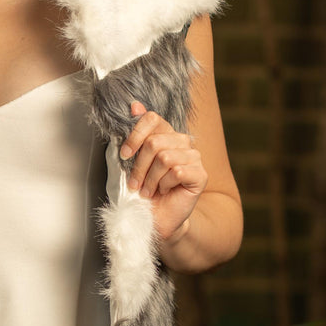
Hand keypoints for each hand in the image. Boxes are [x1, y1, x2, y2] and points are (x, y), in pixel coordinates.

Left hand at [118, 100, 207, 246]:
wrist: (156, 220)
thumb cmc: (143, 192)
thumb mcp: (131, 162)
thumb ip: (134, 135)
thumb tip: (134, 104)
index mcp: (165, 135)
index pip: (152, 118)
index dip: (135, 135)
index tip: (125, 154)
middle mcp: (182, 142)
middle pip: (155, 142)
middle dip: (139, 166)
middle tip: (136, 184)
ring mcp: (194, 158)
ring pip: (165, 157)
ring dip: (151, 179)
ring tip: (150, 191)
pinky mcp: (200, 174)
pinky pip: (177, 171)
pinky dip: (165, 185)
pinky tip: (166, 192)